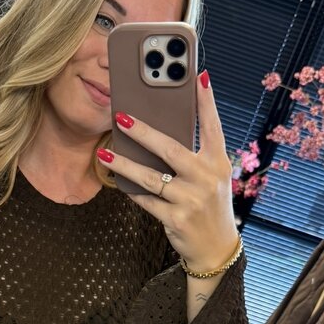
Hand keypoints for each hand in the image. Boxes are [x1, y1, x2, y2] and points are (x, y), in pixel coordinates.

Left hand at [100, 71, 238, 271]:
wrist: (216, 248)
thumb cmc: (209, 206)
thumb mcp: (211, 179)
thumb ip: (194, 157)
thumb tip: (161, 132)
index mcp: (218, 162)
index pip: (212, 125)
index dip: (205, 101)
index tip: (197, 75)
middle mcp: (207, 178)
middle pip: (170, 148)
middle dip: (143, 132)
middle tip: (121, 117)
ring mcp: (192, 200)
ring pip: (151, 177)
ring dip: (125, 164)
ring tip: (105, 153)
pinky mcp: (177, 219)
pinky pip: (146, 200)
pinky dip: (131, 191)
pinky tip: (117, 181)